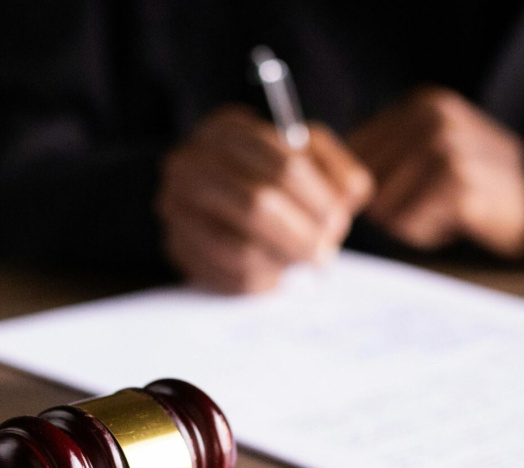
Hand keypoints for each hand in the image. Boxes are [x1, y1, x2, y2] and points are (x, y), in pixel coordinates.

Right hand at [156, 105, 372, 292]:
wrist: (219, 192)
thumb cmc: (275, 174)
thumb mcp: (310, 156)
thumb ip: (337, 169)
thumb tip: (348, 197)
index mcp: (227, 130)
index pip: (285, 166)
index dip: (319, 200)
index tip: (337, 221)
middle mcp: (190, 163)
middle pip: (258, 205)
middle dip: (301, 236)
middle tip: (324, 253)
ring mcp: (175, 206)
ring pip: (240, 249)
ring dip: (283, 262)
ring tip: (302, 263)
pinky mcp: (176, 245)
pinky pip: (226, 277)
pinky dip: (262, 281)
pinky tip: (276, 273)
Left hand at [348, 87, 523, 258]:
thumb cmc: (477, 184)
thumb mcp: (435, 149)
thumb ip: (387, 154)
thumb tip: (327, 182)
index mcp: (422, 104)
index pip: (354, 149)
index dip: (364, 185)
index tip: (395, 196)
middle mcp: (432, 118)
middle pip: (365, 180)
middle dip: (387, 206)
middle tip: (429, 206)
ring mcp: (447, 148)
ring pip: (384, 205)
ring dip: (407, 222)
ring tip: (443, 212)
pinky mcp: (458, 184)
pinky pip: (409, 224)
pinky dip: (426, 234)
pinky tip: (456, 222)